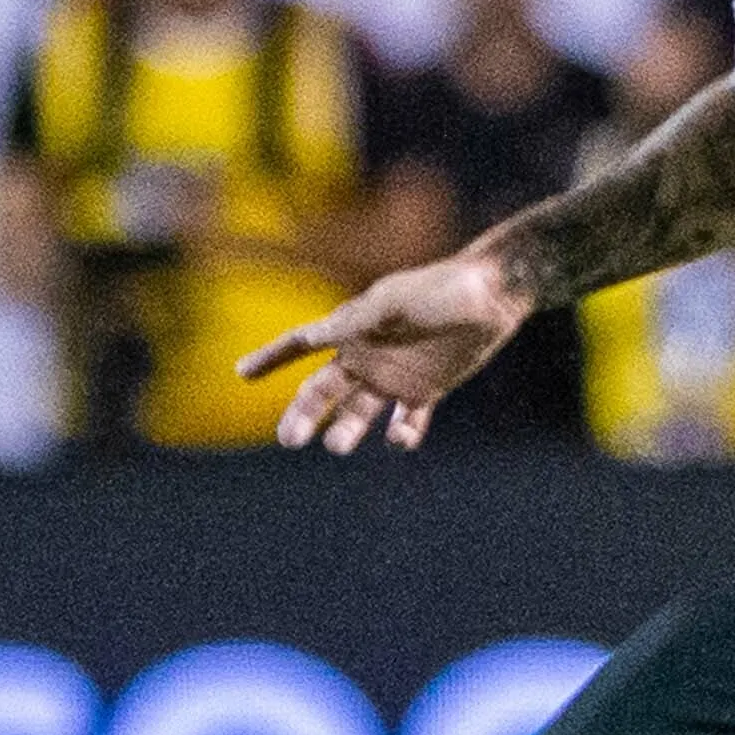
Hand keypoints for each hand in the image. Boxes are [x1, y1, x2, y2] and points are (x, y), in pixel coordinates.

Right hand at [238, 248, 527, 453]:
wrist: (493, 294)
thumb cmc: (441, 289)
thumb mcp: (393, 302)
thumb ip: (354, 322)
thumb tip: (310, 334)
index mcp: (351, 328)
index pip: (300, 345)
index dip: (270, 357)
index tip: (241, 374)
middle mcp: (366, 355)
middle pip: (323, 390)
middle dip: (303, 414)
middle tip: (289, 439)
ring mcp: (394, 375)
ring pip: (359, 412)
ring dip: (347, 430)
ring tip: (338, 445)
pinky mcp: (425, 390)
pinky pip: (406, 421)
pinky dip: (401, 435)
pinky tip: (401, 437)